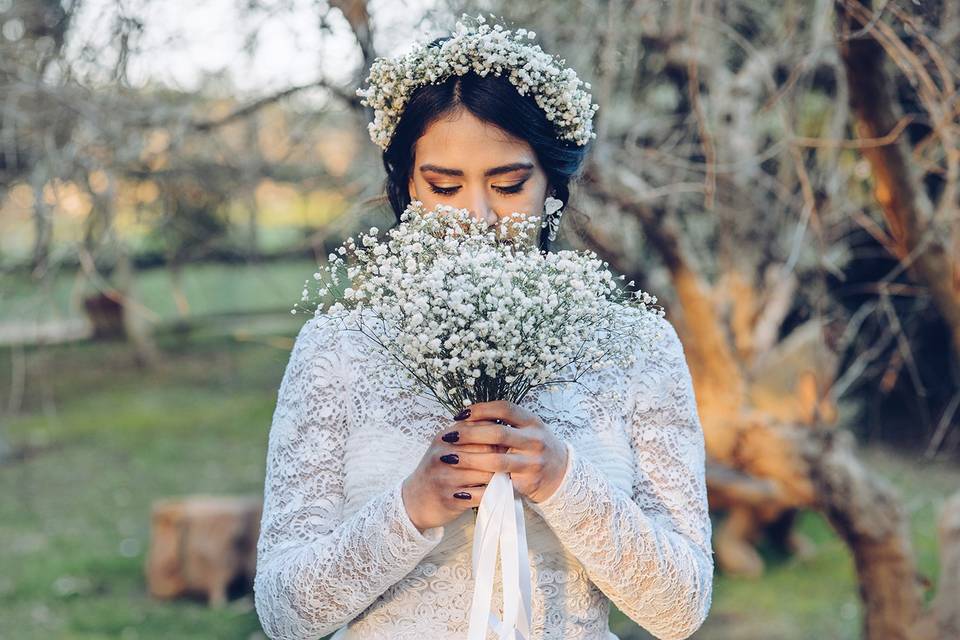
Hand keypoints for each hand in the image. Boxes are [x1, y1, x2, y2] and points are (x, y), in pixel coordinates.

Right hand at [401, 421, 503, 531]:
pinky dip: (491, 494)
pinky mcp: (450, 499)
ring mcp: (445, 478)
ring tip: (505, 476)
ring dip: (499, 476)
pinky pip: (480, 495)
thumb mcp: (446, 446)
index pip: (480, 429)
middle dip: (501, 455)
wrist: (415, 500)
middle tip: (510, 460)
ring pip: (486, 473)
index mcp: (445, 438)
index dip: (497, 436)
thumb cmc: (438, 470)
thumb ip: (468, 433)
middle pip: (486, 449)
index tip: (506, 442)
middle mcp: (443, 455)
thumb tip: (498, 423)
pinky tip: (494, 492)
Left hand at [437, 400, 568, 503]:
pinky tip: (461, 484)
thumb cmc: (535, 446)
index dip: (480, 409)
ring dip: (469, 459)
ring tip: (449, 458)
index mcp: (533, 422)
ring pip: (497, 461)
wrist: (562, 474)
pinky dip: (478, 485)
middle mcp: (535, 440)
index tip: (460, 414)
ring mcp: (533, 463)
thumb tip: (468, 415)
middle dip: (469, 434)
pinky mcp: (528, 484)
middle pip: (498, 433)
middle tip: (449, 436)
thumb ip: (504, 421)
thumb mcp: (527, 428)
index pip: (505, 409)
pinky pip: (499, 484)